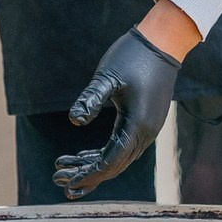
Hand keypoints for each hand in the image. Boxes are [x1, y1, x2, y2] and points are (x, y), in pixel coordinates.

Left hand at [53, 29, 179, 198]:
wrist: (163, 41)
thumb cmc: (133, 56)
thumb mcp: (107, 77)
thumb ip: (91, 99)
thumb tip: (74, 120)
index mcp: (137, 124)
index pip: (111, 160)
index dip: (89, 173)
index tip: (66, 180)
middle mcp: (146, 132)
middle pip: (114, 164)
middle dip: (86, 175)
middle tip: (57, 180)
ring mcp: (148, 127)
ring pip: (118, 157)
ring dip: (91, 165)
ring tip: (63, 168)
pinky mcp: (145, 120)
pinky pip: (122, 145)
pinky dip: (102, 152)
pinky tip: (83, 154)